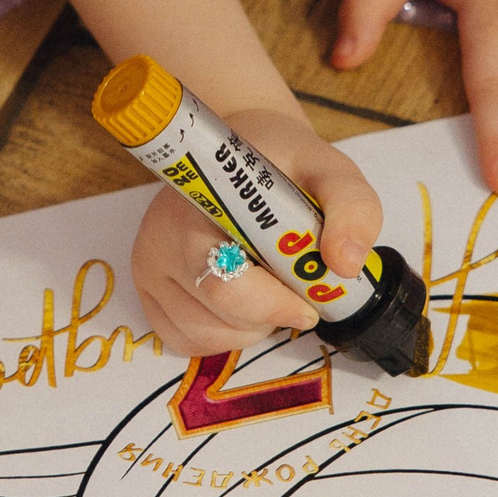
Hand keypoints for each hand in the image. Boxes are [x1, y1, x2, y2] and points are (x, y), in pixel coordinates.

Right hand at [129, 107, 382, 355]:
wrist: (235, 156)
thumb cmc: (283, 165)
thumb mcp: (332, 173)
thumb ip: (352, 209)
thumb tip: (345, 263)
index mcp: (201, 203)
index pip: (228, 282)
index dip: (274, 304)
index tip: (308, 303)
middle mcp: (162, 236)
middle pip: (219, 315)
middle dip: (269, 316)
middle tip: (292, 291)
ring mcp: (147, 264)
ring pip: (204, 336)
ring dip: (248, 327)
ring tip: (264, 288)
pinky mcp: (146, 288)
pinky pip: (185, 340)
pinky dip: (221, 334)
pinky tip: (240, 304)